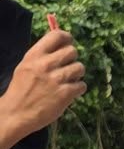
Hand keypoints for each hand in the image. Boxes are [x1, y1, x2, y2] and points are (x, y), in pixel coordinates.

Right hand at [0, 28, 84, 148]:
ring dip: (76, 74)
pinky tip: (69, 92)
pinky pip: (82, 85)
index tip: (69, 43)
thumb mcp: (26, 66)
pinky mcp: (65, 94)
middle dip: (72, 59)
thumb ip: (42, 55)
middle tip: (66, 68)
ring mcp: (56, 79)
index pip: (57, 35)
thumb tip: (62, 43)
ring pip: (80, 68)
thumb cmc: (21, 89)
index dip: (67, 38)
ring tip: (67, 81)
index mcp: (34, 55)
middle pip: (72, 51)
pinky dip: (78, 89)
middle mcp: (46, 64)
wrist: (16, 113)